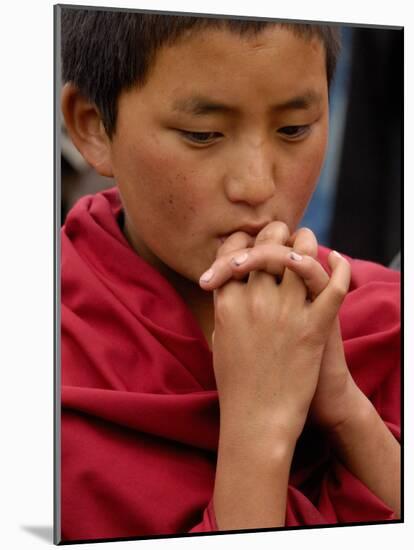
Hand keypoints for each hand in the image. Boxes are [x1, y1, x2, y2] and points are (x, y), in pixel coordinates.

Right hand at [207, 222, 344, 443]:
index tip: (254, 241)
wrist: (256, 420)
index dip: (243, 239)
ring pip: (301, 255)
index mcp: (225, 303)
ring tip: (309, 241)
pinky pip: (333, 286)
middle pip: (267, 245)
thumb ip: (225, 307)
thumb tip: (231, 284)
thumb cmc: (235, 384)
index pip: (232, 250)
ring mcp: (284, 313)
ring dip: (306, 242)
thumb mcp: (219, 339)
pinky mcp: (313, 328)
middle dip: (276, 233)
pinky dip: (340, 268)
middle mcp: (253, 301)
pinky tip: (339, 259)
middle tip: (285, 235)